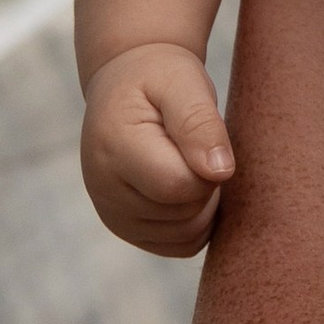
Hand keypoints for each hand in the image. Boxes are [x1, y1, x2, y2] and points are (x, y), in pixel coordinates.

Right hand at [82, 41, 234, 258]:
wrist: (126, 84)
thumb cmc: (160, 78)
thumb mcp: (183, 82)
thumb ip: (200, 124)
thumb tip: (220, 172)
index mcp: (113, 149)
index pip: (179, 185)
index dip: (208, 165)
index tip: (203, 135)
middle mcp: (104, 190)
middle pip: (185, 213)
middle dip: (205, 181)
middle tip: (193, 143)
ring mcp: (113, 215)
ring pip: (187, 234)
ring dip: (203, 202)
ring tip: (188, 160)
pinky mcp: (128, 229)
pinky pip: (182, 245)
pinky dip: (196, 220)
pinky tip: (187, 184)